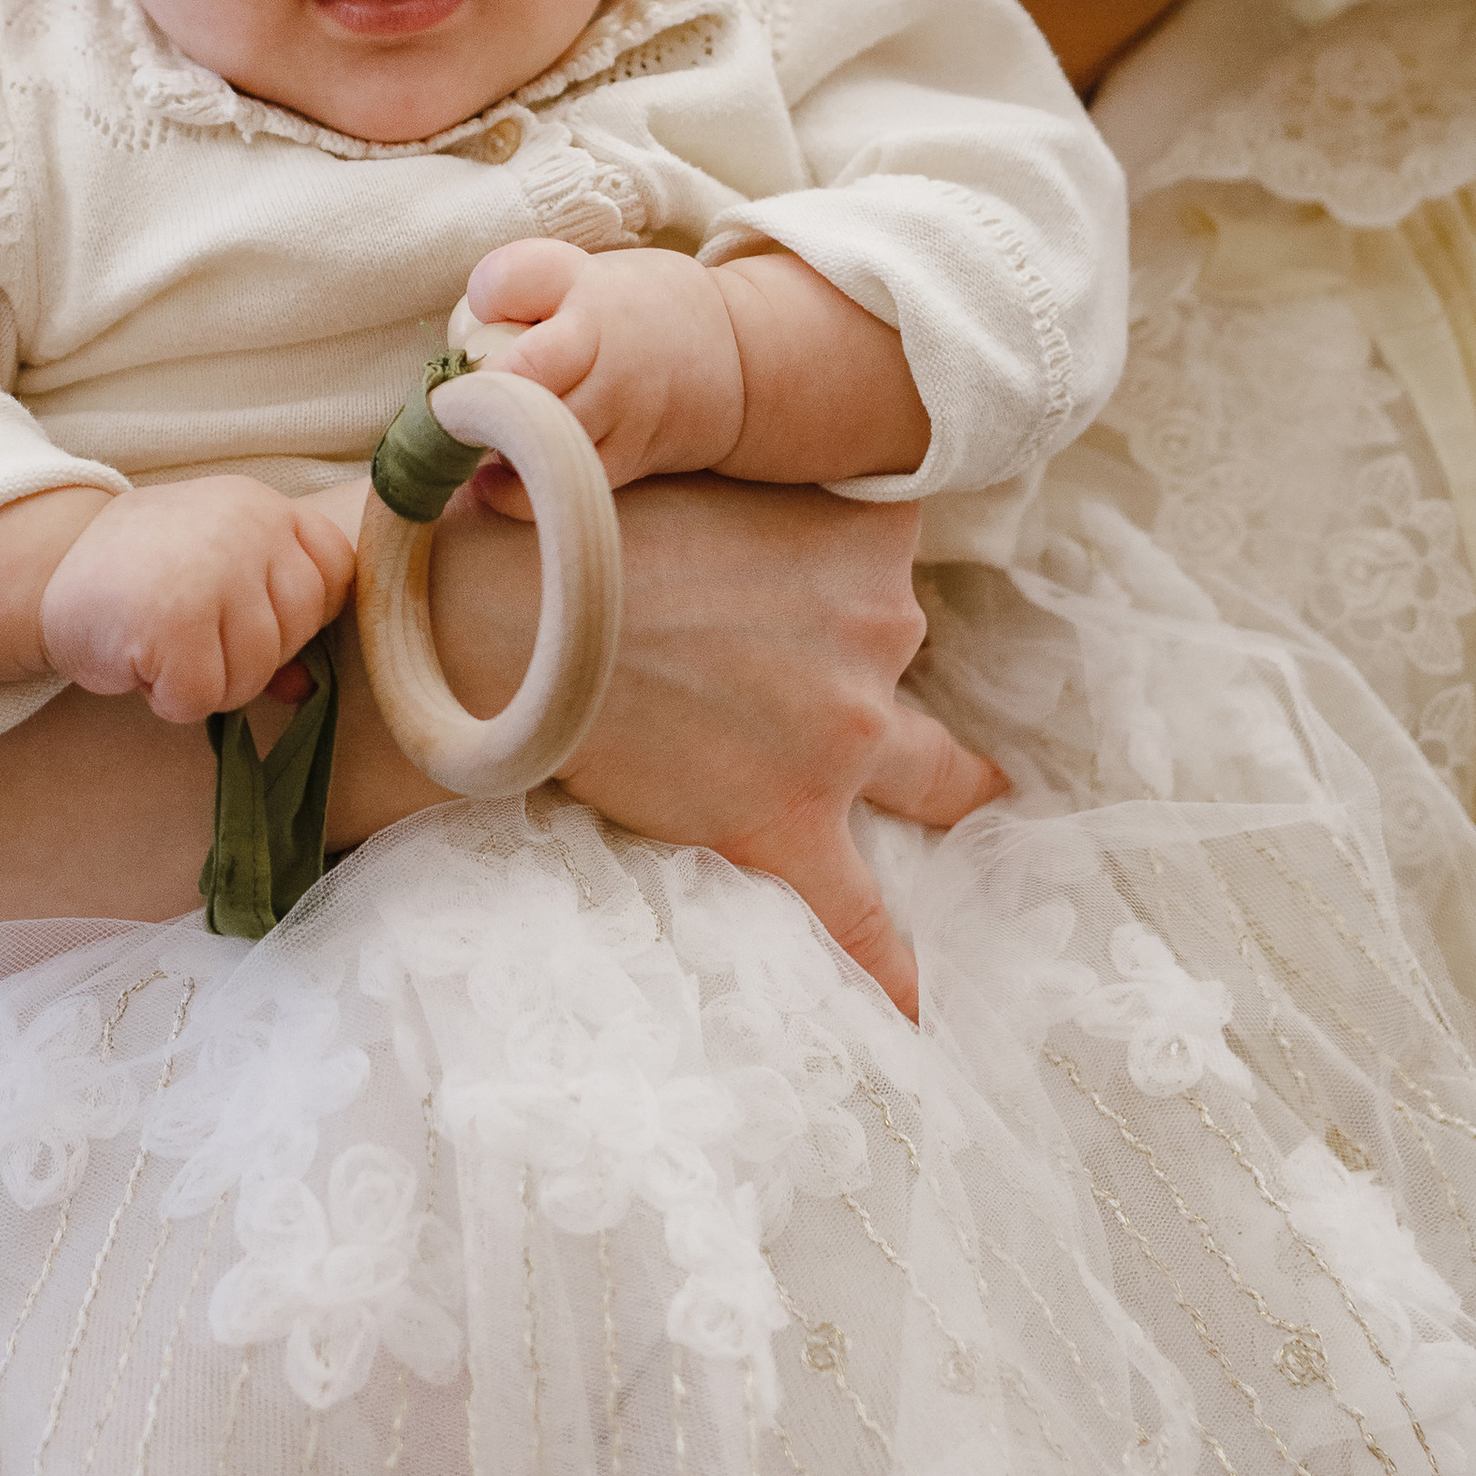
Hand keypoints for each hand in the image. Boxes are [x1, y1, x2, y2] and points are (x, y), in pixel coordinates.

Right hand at [39, 476, 359, 722]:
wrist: (43, 572)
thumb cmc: (141, 579)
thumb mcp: (216, 579)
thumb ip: (270, 620)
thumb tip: (305, 690)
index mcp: (262, 506)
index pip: (335, 570)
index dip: (299, 613)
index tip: (245, 614)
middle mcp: (247, 526)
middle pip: (299, 628)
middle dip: (247, 655)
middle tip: (189, 635)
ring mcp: (214, 570)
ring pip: (256, 670)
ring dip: (207, 683)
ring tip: (162, 646)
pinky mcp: (173, 621)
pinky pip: (204, 697)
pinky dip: (170, 700)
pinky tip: (140, 663)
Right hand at [328, 475, 1000, 1016]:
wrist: (502, 618)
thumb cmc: (574, 527)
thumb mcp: (690, 462)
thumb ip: (753, 482)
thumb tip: (751, 484)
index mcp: (859, 536)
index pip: (887, 541)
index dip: (839, 552)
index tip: (816, 562)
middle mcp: (876, 633)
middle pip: (894, 644)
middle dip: (862, 656)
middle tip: (818, 665)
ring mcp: (841, 738)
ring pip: (927, 772)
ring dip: (949, 786)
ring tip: (974, 803)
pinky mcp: (785, 827)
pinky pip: (858, 915)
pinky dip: (890, 965)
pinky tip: (914, 1012)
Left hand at [463, 237, 742, 485]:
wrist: (739, 360)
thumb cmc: (638, 311)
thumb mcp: (586, 272)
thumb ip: (521, 285)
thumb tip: (463, 325)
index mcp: (589, 293)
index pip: (517, 282)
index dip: (484, 301)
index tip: (466, 332)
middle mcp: (607, 352)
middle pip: (521, 374)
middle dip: (472, 393)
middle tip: (449, 403)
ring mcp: (620, 411)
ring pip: (537, 435)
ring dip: (488, 440)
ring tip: (469, 437)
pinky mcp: (627, 459)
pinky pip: (557, 485)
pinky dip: (513, 488)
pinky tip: (493, 475)